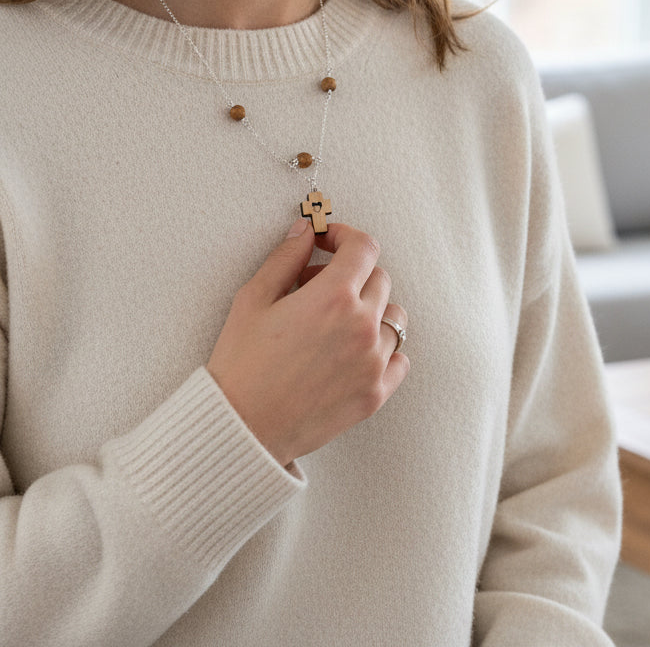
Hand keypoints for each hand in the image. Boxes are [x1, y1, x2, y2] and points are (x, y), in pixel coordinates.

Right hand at [207, 219, 409, 467]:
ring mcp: (373, 362)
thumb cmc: (240, 364)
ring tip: (333, 325)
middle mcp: (362, 326)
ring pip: (393, 317)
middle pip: (379, 279)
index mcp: (333, 297)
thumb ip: (285, 258)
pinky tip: (351, 354)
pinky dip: (383, 351)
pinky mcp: (376, 393)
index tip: (327, 244)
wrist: (240, 429)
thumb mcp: (253, 299)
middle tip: (315, 288)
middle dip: (351, 274)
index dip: (345, 237)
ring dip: (369, 311)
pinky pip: (399, 359)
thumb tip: (306, 231)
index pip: (364, 248)